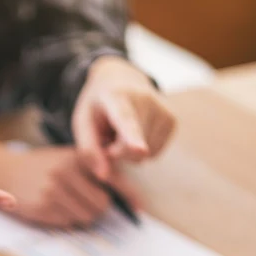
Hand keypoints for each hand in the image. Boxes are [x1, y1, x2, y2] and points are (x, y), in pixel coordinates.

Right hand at [0, 146, 141, 227]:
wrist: (3, 171)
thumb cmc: (41, 166)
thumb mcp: (67, 157)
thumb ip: (94, 168)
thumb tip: (125, 195)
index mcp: (78, 156)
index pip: (113, 178)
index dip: (129, 195)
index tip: (139, 208)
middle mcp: (67, 172)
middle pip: (102, 204)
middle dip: (97, 207)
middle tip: (84, 201)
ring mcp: (54, 190)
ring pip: (86, 216)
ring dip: (81, 215)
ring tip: (66, 203)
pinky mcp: (43, 208)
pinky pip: (68, 222)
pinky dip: (65, 219)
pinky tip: (52, 207)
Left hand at [72, 56, 176, 180]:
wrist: (122, 79)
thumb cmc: (97, 105)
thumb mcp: (82, 123)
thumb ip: (89, 150)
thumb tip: (103, 177)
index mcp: (116, 97)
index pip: (125, 120)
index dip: (132, 138)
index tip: (140, 150)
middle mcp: (145, 99)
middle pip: (130, 149)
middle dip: (115, 152)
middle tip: (107, 135)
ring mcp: (163, 109)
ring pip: (144, 155)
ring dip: (128, 152)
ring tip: (122, 130)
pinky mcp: (173, 120)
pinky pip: (155, 154)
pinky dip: (142, 151)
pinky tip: (136, 133)